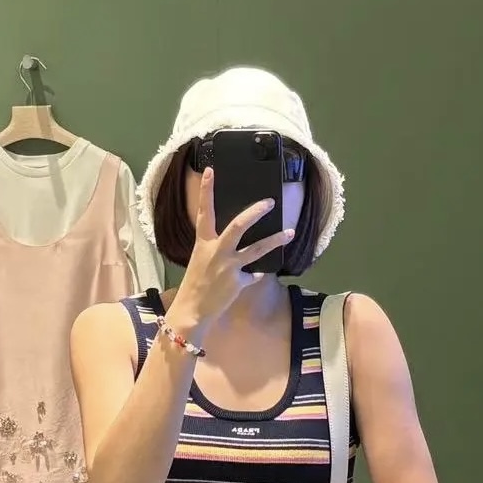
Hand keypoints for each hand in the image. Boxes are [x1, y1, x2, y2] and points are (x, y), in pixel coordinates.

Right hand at [169, 169, 293, 338]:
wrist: (192, 311)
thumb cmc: (195, 285)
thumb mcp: (201, 261)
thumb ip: (217, 250)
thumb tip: (236, 243)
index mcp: (203, 243)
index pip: (204, 212)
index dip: (207, 191)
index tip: (211, 171)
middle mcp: (216, 251)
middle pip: (238, 225)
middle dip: (255, 212)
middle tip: (270, 202)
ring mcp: (228, 266)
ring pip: (257, 249)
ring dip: (275, 240)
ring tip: (290, 232)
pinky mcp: (239, 281)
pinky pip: (254, 274)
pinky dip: (255, 274)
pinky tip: (254, 276)